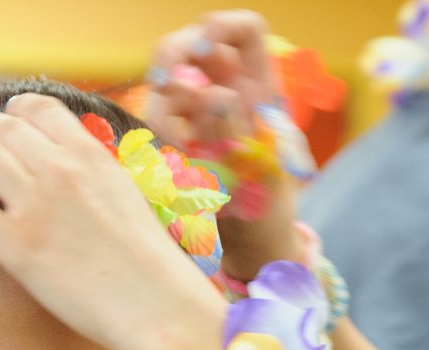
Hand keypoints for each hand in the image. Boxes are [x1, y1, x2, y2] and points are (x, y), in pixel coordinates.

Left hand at [0, 94, 225, 349]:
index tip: (4, 112)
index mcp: (90, 155)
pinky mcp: (15, 245)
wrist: (154, 302)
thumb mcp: (127, 198)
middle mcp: (58, 170)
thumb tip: (76, 177)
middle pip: (3, 127)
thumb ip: (96, 179)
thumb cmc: (150, 263)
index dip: (16, 108)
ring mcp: (34, 205)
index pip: (42, 110)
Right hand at [146, 10, 304, 280]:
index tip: (206, 47)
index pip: (243, 30)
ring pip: (169, 76)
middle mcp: (227, 89)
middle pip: (193, 43)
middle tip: (168, 84)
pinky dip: (163, 133)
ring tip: (176, 136)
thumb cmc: (268, 204)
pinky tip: (176, 157)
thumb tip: (213, 94)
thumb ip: (235, 129)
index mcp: (260, 85)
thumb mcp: (259, 168)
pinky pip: (159, 118)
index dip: (223, 27)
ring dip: (164, 98)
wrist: (252, 242)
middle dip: (177, 54)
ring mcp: (199, 110)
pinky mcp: (178, 135)